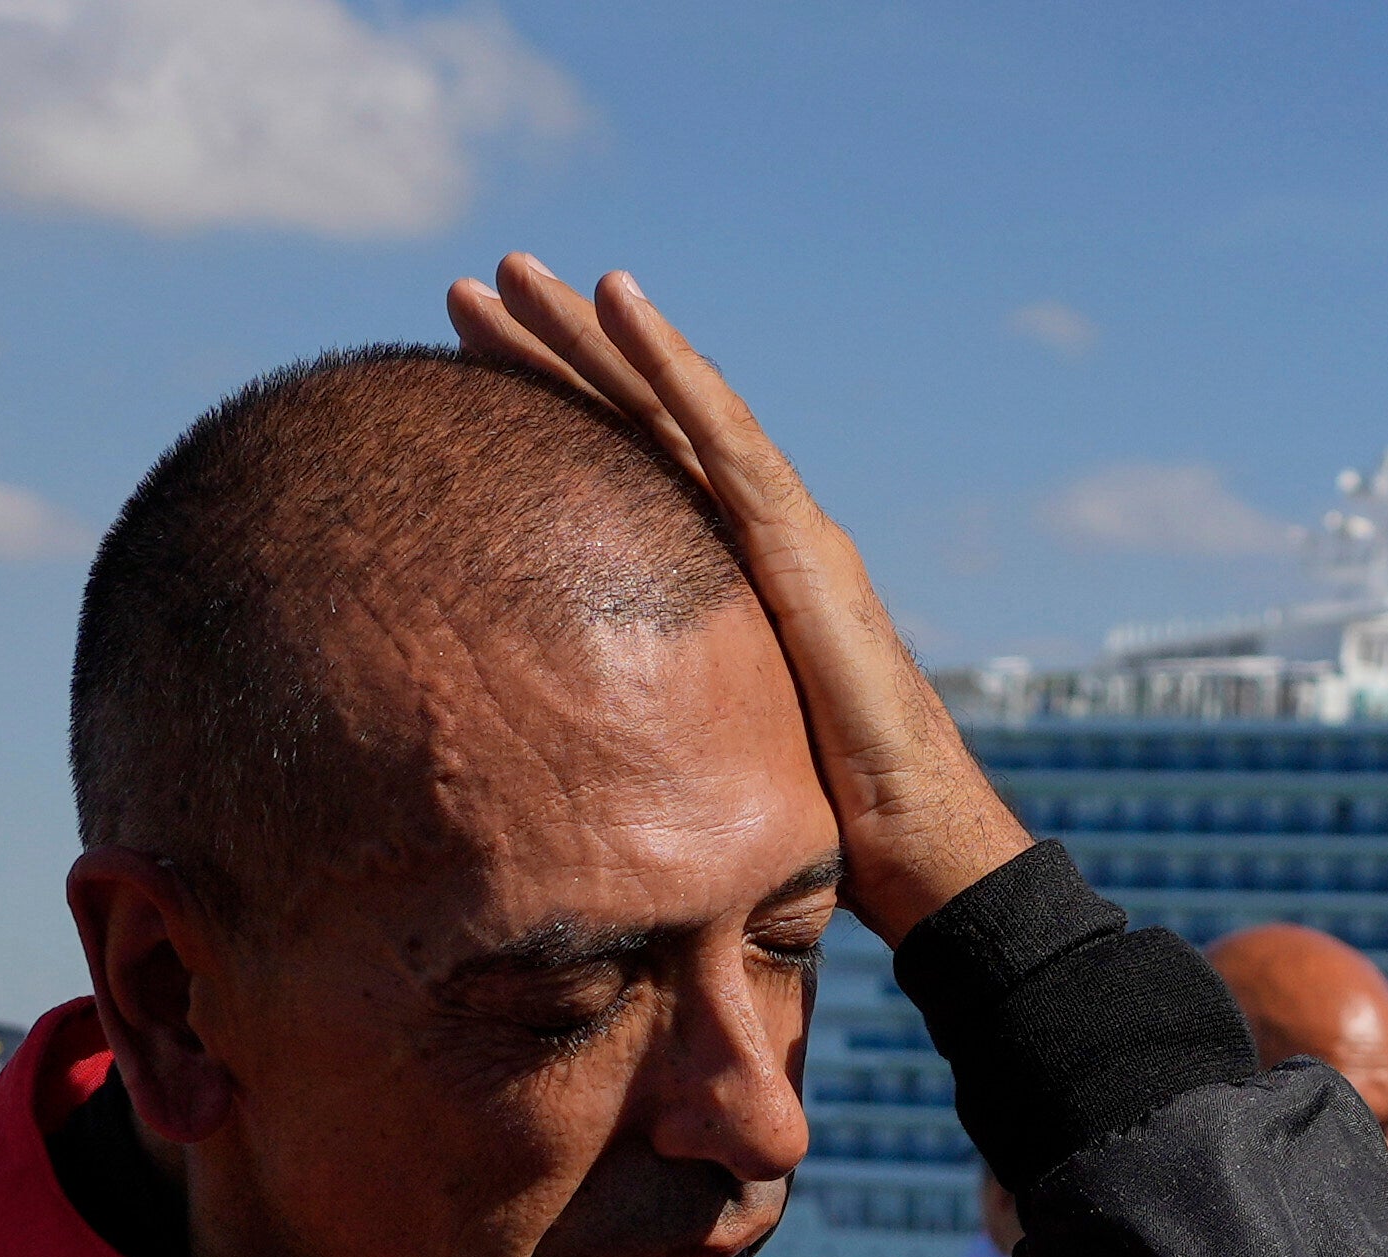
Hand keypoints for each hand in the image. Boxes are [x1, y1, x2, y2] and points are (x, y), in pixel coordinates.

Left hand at [445, 260, 1032, 944]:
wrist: (919, 851)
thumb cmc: (819, 830)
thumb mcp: (703, 756)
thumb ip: (647, 721)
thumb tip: (554, 759)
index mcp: (727, 574)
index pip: (625, 469)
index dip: (552, 414)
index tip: (468, 369)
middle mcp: (757, 531)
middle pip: (637, 420)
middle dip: (552, 352)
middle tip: (468, 290)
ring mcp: (786, 528)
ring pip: (671, 404)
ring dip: (590, 332)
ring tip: (513, 274)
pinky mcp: (806, 546)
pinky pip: (725, 437)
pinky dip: (670, 364)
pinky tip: (615, 299)